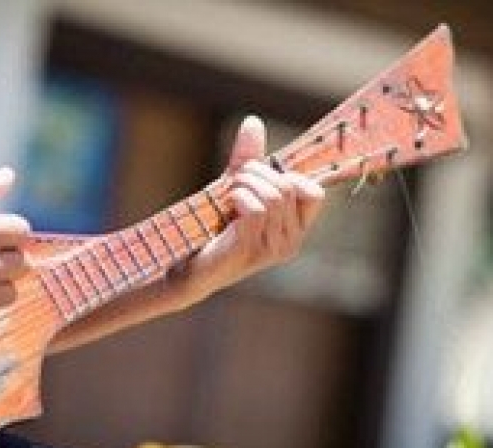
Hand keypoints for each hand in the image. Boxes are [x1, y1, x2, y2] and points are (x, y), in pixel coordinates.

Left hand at [168, 116, 323, 308]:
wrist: (190, 266)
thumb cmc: (216, 228)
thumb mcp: (238, 188)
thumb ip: (249, 158)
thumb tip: (253, 121)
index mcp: (296, 229)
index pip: (315, 193)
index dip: (289, 175)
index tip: (261, 174)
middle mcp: (291, 242)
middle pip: (288, 188)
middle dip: (259, 173)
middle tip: (235, 178)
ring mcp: (272, 249)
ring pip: (273, 196)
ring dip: (246, 183)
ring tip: (229, 190)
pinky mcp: (250, 250)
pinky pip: (255, 209)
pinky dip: (238, 196)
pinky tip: (227, 202)